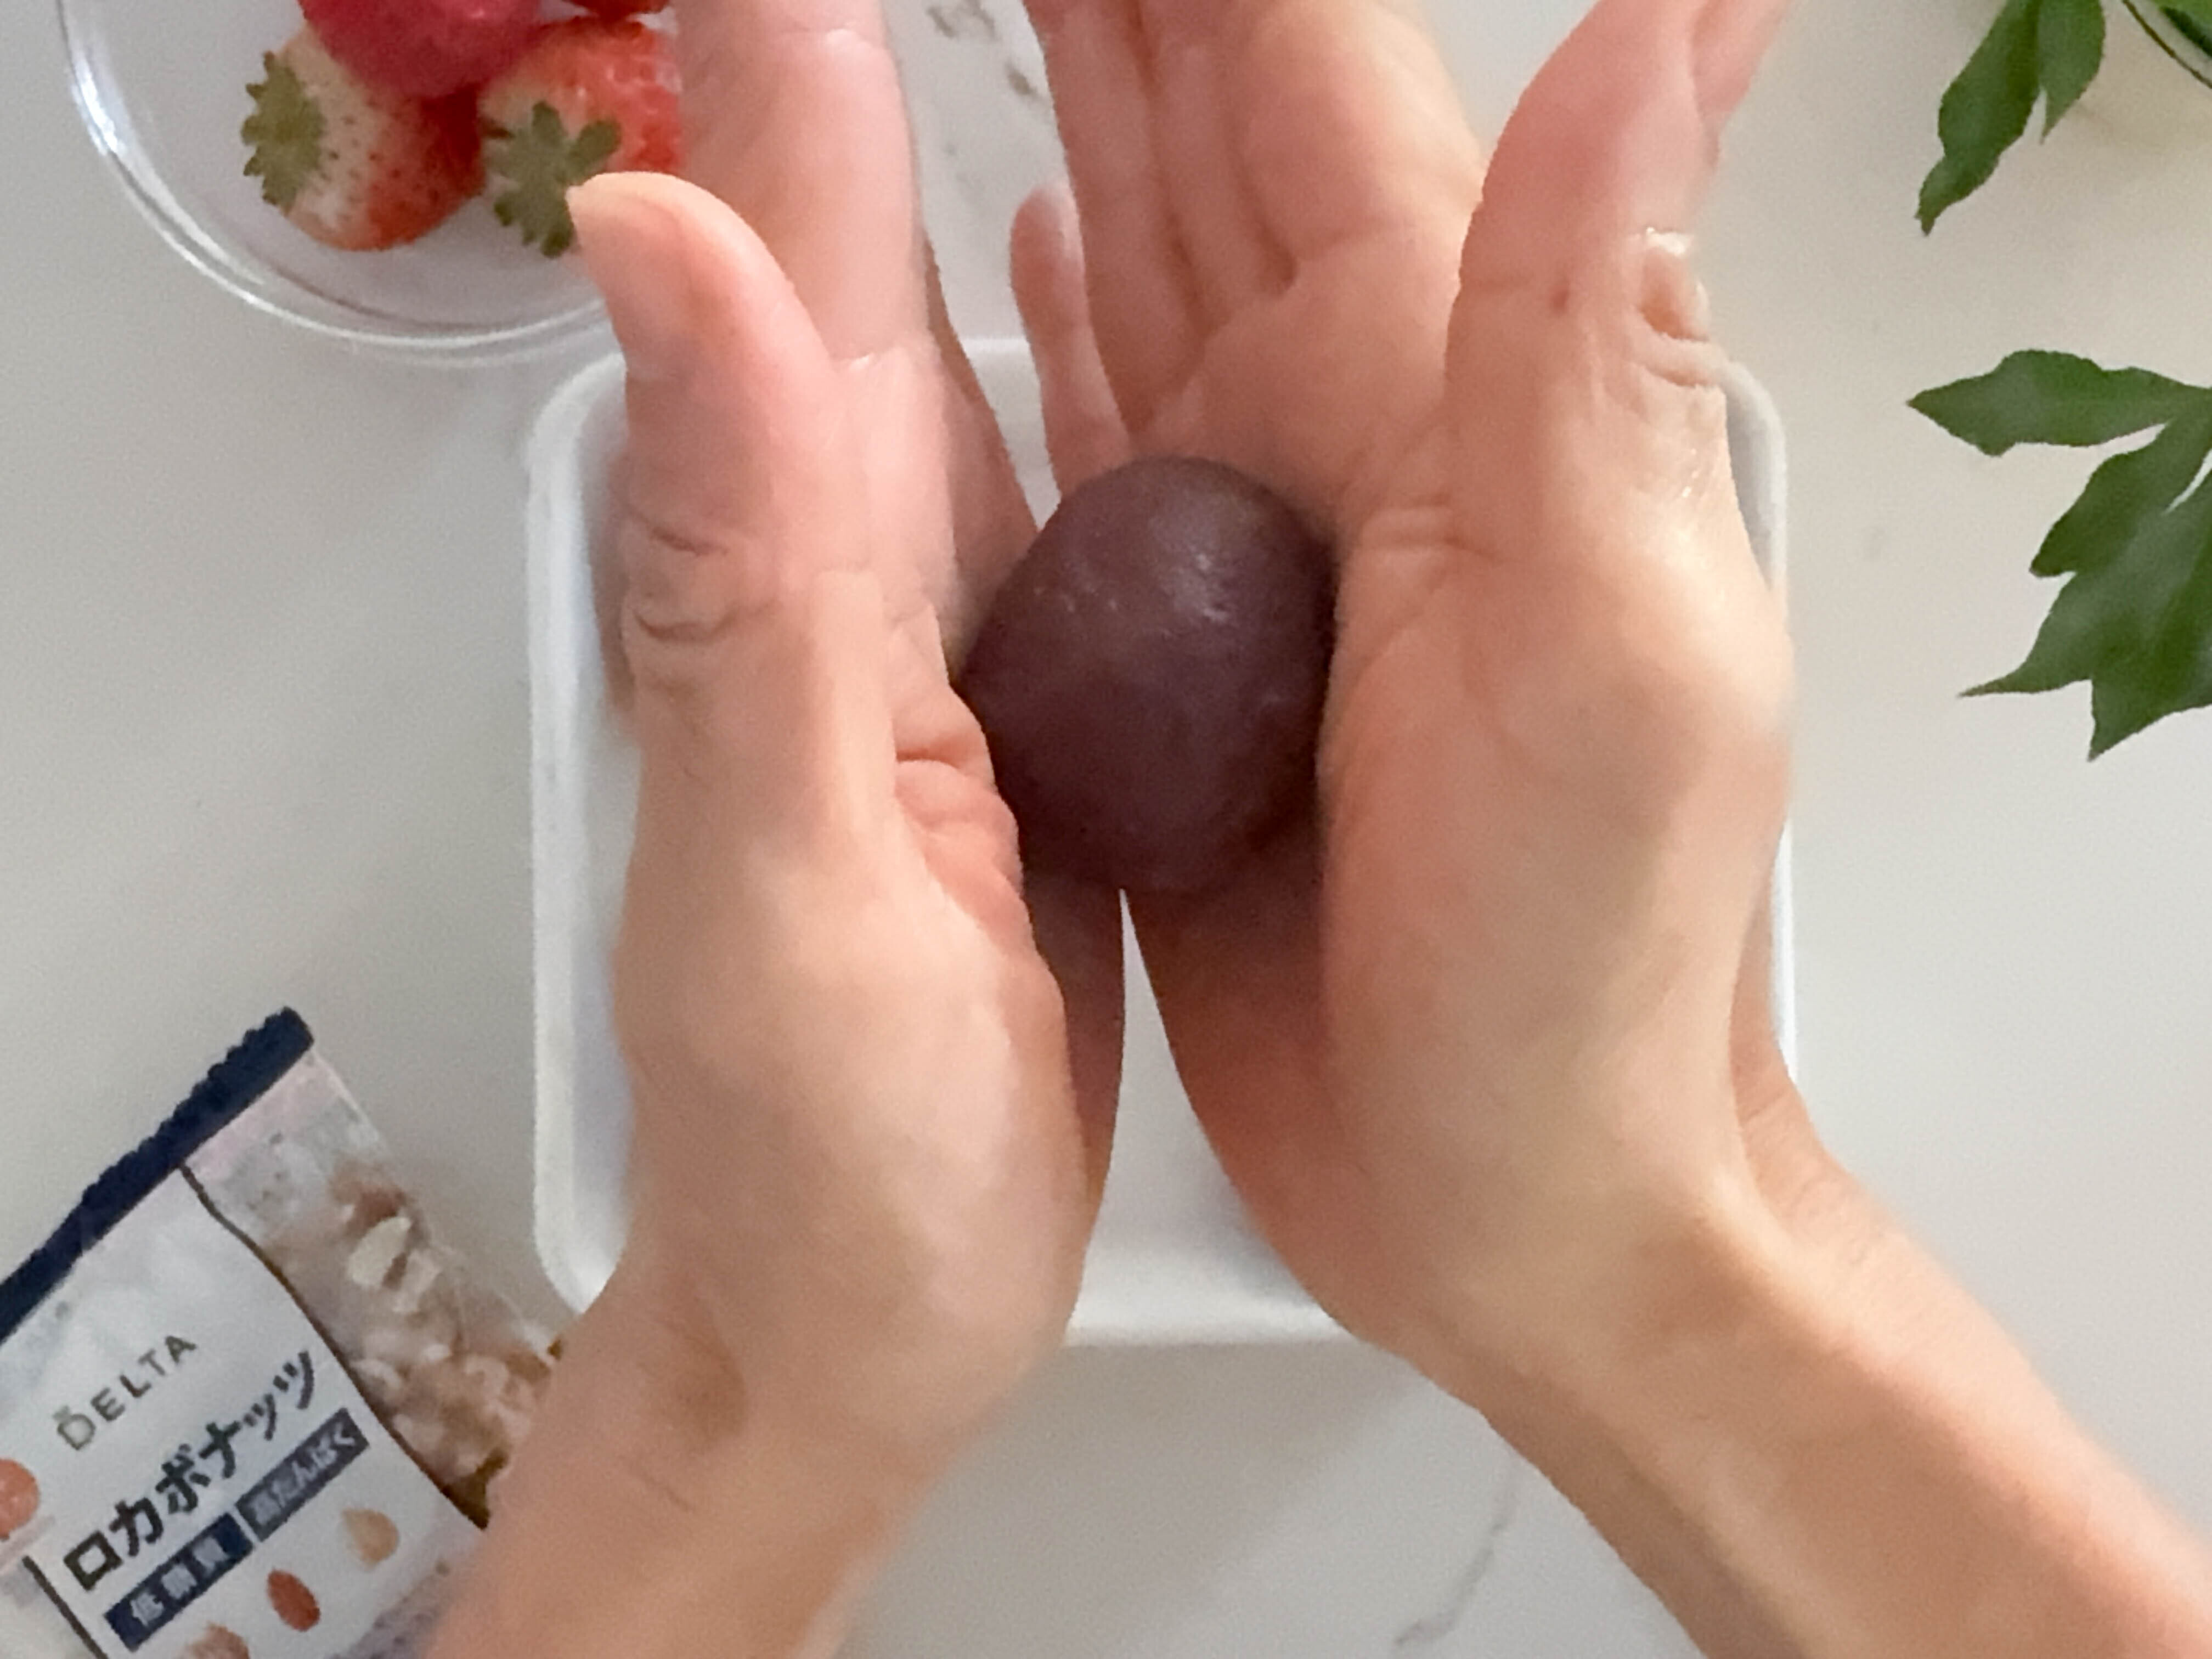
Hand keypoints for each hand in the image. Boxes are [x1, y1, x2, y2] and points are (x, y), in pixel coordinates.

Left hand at [569, 0, 1125, 1475]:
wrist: (868, 1303)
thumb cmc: (826, 1154)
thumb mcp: (785, 875)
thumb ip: (736, 581)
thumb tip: (661, 234)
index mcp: (800, 548)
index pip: (774, 208)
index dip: (788, 28)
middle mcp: (856, 543)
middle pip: (845, 212)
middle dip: (863, 35)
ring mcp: (947, 604)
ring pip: (935, 301)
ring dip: (938, 118)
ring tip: (1047, 6)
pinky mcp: (1034, 681)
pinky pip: (1039, 444)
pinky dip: (1057, 312)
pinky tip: (1073, 237)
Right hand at [1017, 0, 1800, 1390]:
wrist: (1518, 1190)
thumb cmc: (1581, 960)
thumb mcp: (1617, 645)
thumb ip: (1593, 331)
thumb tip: (1684, 12)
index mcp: (1442, 380)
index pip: (1303, 62)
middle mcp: (1346, 418)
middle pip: (1204, 116)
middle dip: (1099, 1)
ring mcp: (1249, 525)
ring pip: (1138, 243)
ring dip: (1061, 96)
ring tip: (966, 4)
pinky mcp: (1171, 638)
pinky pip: (1095, 420)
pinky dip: (1051, 310)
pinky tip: (1015, 229)